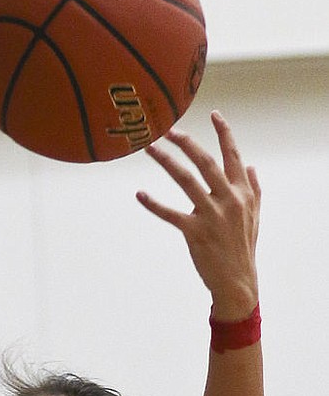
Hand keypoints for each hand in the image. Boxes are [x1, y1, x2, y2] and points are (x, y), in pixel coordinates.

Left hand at [136, 112, 260, 318]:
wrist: (237, 281)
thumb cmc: (243, 247)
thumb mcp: (255, 215)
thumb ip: (253, 188)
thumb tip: (252, 166)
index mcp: (242, 192)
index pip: (233, 155)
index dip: (224, 133)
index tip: (214, 114)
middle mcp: (228, 199)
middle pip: (205, 162)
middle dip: (186, 143)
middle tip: (168, 130)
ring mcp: (211, 215)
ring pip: (186, 180)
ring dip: (166, 162)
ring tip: (150, 149)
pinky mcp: (195, 232)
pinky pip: (170, 214)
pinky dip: (153, 204)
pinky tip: (140, 194)